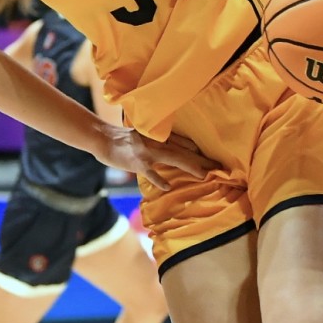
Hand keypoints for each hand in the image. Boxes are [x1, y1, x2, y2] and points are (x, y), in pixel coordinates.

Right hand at [101, 127, 218, 189]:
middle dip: (202, 159)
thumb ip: (160, 142)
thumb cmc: (124, 139)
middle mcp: (156, 141)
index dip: (199, 151)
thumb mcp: (144, 135)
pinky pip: (150, 172)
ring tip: (203, 174)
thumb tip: (178, 150)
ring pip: (173, 158)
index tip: (214, 158)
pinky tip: (168, 187)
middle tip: (219, 167)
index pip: (184, 142)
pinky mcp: (136, 163)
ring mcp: (147, 152)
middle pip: (184, 150)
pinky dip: (159, 180)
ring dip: (189, 166)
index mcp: (159, 135)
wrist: (103, 138)